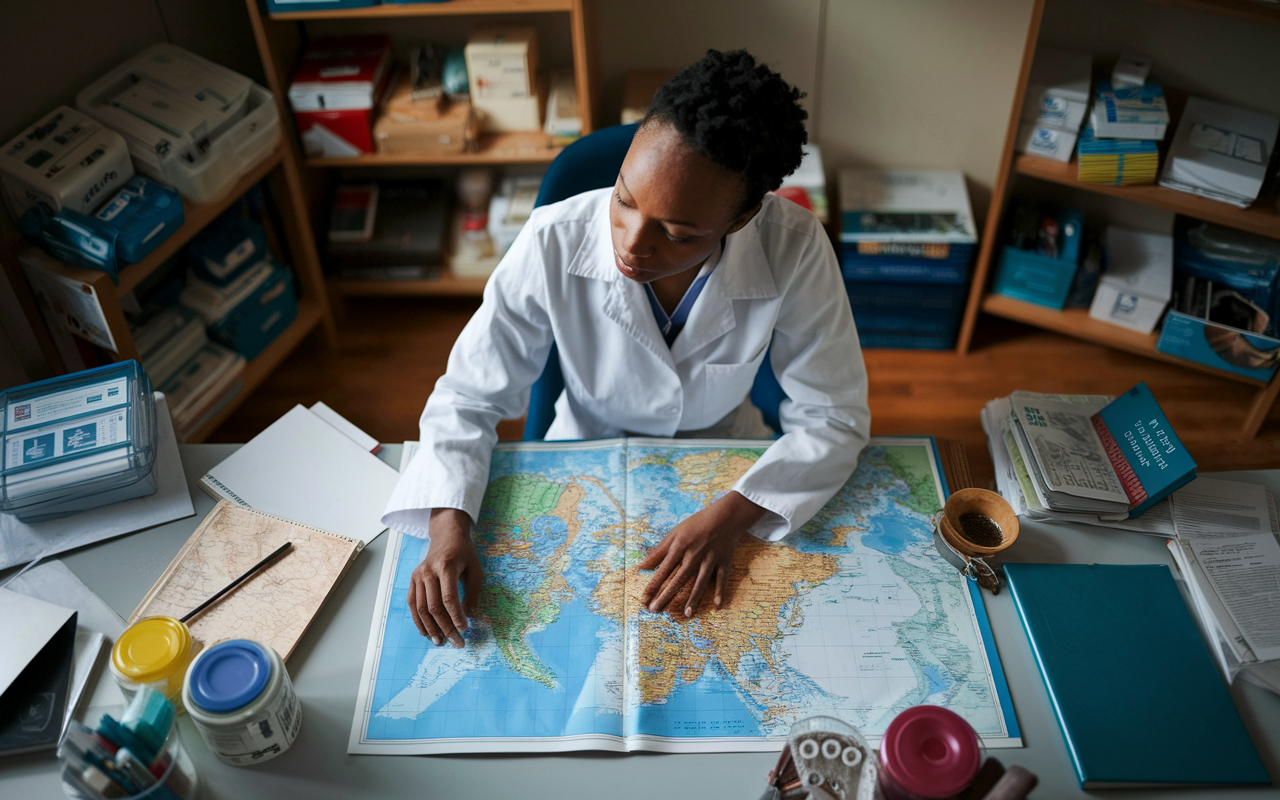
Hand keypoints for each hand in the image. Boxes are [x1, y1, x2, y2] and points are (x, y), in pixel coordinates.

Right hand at [407, 508, 482, 646]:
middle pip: (433, 606)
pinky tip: (426, 632)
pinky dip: (418, 620)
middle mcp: (428, 571)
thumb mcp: (476, 569)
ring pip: (420, 608)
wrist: (446, 536)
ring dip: (430, 628)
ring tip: (440, 642)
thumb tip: (469, 617)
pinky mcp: (412, 579)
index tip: (464, 629)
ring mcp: (418, 575)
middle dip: (445, 627)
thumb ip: (473, 593)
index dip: (456, 616)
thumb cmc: (464, 554)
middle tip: (456, 642)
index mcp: (446, 566)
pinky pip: (412, 604)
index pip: (448, 597)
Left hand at [639, 491, 765, 616]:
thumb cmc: (697, 524)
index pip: (663, 569)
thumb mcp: (675, 533)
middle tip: (655, 610)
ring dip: (693, 598)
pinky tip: (717, 605)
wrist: (726, 515)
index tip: (644, 598)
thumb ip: (659, 551)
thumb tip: (642, 566)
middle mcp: (694, 555)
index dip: (653, 584)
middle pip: (679, 578)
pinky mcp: (724, 562)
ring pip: (700, 582)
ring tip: (686, 613)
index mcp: (680, 546)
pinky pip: (722, 579)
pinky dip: (720, 591)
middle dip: (666, 595)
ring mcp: (710, 559)